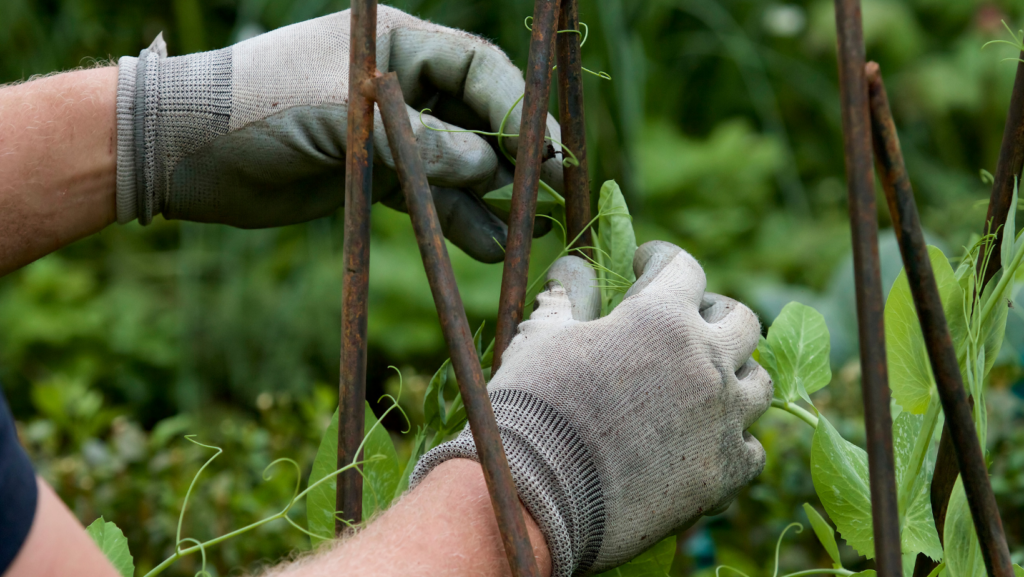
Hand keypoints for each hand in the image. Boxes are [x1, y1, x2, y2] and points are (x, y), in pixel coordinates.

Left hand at [115, 6, 562, 261]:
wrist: (182, 153)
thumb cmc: (253, 109)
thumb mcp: (336, 118)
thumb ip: (416, 143)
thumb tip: (488, 168)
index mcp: (396, 48)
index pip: (478, 71)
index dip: (519, 110)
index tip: (550, 152)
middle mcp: (401, 87)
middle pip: (478, 119)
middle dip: (514, 159)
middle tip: (552, 194)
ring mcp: (389, 135)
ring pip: (459, 166)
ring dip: (492, 200)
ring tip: (526, 235)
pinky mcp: (374, 177)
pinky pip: (430, 198)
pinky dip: (457, 221)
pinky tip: (488, 247)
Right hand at [412, 241, 772, 575]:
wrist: (535, 497)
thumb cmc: (532, 408)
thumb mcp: (542, 338)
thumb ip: (568, 297)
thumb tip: (572, 266)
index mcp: (661, 318)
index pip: (682, 267)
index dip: (660, 259)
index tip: (644, 265)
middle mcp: (705, 361)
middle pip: (740, 319)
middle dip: (712, 312)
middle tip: (686, 322)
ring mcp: (723, 418)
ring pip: (759, 381)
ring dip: (734, 374)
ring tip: (704, 381)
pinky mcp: (724, 472)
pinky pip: (752, 447)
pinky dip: (732, 439)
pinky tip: (705, 440)